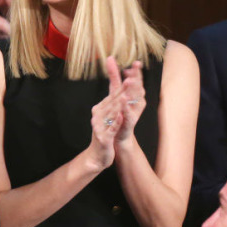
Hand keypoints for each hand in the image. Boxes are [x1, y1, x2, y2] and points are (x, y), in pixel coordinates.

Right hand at [86, 56, 125, 170]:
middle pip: (112, 101)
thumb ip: (113, 104)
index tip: (128, 71)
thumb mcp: (109, 117)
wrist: (96, 155)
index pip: (113, 94)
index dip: (121, 83)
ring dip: (118, 104)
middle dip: (122, 90)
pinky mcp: (103, 138)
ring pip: (111, 114)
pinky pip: (110, 129)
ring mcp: (100, 126)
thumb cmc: (105, 135)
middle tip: (130, 78)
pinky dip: (115, 123)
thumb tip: (122, 90)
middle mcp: (99, 115)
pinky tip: (121, 117)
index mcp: (101, 109)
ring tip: (126, 96)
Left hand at [114, 60, 144, 144]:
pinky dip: (126, 107)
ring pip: (135, 100)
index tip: (136, 62)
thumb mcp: (115, 91)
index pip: (136, 80)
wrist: (117, 135)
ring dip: (133, 90)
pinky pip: (128, 114)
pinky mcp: (128, 122)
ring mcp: (134, 112)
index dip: (136, 72)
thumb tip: (110, 57)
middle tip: (135, 68)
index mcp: (133, 94)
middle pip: (138, 87)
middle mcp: (136, 102)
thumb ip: (114, 75)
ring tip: (129, 80)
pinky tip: (123, 100)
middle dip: (137, 77)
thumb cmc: (118, 111)